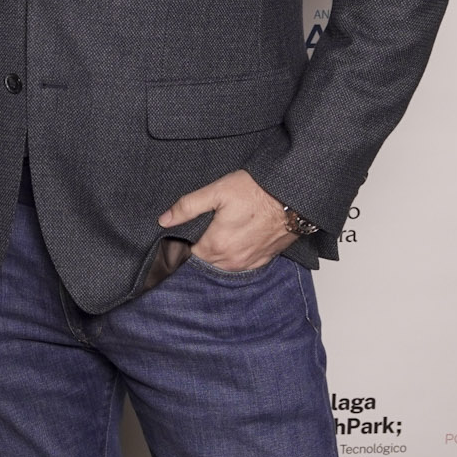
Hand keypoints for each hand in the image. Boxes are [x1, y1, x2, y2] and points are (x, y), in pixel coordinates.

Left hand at [157, 169, 295, 272]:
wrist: (293, 196)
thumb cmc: (257, 191)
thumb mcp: (217, 191)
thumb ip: (187, 207)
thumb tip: (164, 220)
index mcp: (217, 245)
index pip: (188, 254)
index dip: (182, 242)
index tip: (183, 231)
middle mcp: (232, 260)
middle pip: (205, 261)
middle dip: (200, 248)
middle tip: (202, 228)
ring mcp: (249, 262)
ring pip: (223, 265)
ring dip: (218, 253)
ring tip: (218, 233)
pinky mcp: (263, 259)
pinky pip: (242, 264)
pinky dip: (235, 256)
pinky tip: (235, 239)